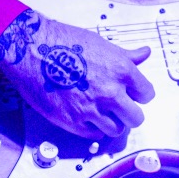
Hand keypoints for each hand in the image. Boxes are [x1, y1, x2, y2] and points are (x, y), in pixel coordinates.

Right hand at [0, 8, 154, 138]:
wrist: (31, 51)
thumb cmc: (63, 42)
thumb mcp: (101, 44)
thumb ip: (126, 56)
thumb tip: (144, 54)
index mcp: (121, 71)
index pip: (147, 94)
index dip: (139, 94)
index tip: (132, 94)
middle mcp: (110, 92)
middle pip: (136, 118)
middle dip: (129, 113)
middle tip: (120, 108)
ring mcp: (92, 109)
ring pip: (116, 130)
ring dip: (111, 122)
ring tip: (100, 111)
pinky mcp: (73, 122)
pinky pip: (94, 135)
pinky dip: (92, 128)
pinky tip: (85, 115)